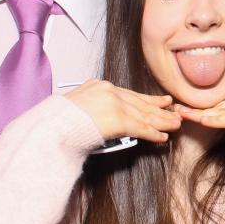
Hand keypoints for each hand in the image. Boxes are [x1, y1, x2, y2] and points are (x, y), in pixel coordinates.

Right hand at [66, 79, 180, 143]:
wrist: (49, 127)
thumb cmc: (57, 122)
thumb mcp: (76, 105)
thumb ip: (94, 106)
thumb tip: (105, 117)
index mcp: (99, 85)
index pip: (130, 93)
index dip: (149, 100)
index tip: (163, 102)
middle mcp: (109, 91)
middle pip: (140, 102)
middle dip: (160, 110)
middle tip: (175, 114)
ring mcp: (114, 104)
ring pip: (144, 115)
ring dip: (162, 122)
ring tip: (175, 126)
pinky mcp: (117, 119)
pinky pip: (140, 127)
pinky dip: (153, 133)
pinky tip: (162, 137)